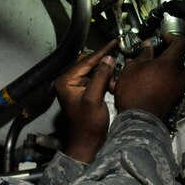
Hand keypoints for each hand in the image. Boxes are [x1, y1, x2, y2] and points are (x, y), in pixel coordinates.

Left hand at [53, 39, 117, 162]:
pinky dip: (105, 80)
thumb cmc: (88, 124)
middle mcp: (67, 82)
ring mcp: (75, 87)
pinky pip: (95, 80)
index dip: (102, 52)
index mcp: (65, 81)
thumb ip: (100, 77)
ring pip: (93, 71)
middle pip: (89, 64)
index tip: (115, 41)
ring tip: (115, 81)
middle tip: (119, 59)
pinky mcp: (83, 92)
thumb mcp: (94, 98)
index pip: (85, 62)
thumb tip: (108, 58)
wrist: (88, 142)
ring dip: (106, 74)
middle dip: (104, 64)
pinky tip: (113, 85)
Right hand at [114, 34, 184, 118]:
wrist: (139, 118)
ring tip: (146, 68)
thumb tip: (149, 47)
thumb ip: (143, 54)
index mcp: (172, 62)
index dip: (171, 36)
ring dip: (162, 65)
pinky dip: (163, 76)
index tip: (160, 37)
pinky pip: (172, 79)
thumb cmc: (134, 90)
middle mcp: (181, 73)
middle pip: (177, 56)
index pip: (180, 42)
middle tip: (148, 53)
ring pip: (173, 68)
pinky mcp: (176, 95)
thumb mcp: (132, 67)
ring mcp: (180, 85)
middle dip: (163, 53)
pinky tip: (149, 79)